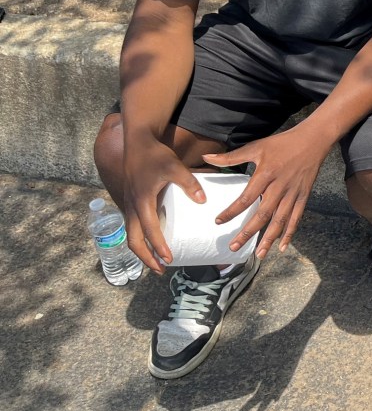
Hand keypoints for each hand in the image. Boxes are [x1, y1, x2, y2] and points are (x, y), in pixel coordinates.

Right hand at [120, 134, 206, 273]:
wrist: (137, 141)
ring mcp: (129, 204)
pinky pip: (132, 225)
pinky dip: (139, 237)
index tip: (169, 260)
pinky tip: (151, 239)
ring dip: (141, 250)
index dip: (158, 248)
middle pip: (133, 241)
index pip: (149, 231)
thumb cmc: (156, 154)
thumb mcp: (175, 167)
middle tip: (161, 270)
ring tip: (155, 261)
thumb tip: (203, 201)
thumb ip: (189, 183)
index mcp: (142, 201)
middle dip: (145, 258)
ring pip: (131, 234)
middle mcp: (132, 206)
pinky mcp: (131, 199)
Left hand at [203, 126, 331, 258]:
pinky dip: (290, 233)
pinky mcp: (303, 197)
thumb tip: (207, 157)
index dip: (232, 211)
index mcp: (266, 174)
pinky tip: (282, 247)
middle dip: (248, 233)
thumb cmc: (282, 143)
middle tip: (234, 247)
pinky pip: (296, 218)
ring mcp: (293, 193)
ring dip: (269, 238)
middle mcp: (280, 187)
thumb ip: (231, 157)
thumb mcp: (256, 147)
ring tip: (259, 254)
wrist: (313, 140)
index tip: (219, 222)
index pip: (246, 198)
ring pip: (280, 220)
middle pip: (263, 214)